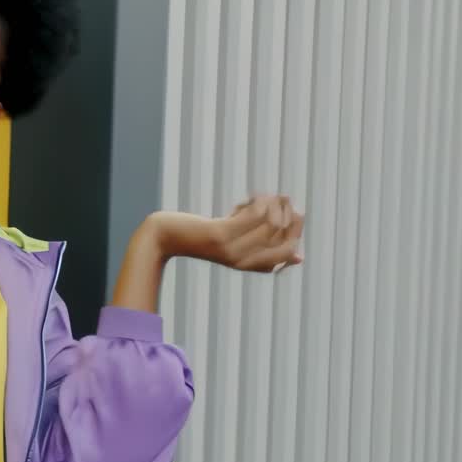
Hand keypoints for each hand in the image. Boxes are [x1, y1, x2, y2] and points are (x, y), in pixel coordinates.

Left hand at [149, 194, 304, 272]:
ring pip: (273, 224)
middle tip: (283, 199)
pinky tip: (254, 196)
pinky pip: (254, 215)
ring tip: (266, 195)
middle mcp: (242, 261)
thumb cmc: (198, 237)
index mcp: (247, 266)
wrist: (162, 238)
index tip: (295, 211)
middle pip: (284, 239)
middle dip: (291, 215)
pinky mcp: (221, 235)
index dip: (297, 231)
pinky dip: (259, 201)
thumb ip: (259, 248)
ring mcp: (232, 249)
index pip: (287, 254)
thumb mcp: (232, 243)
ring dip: (275, 204)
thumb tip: (299, 258)